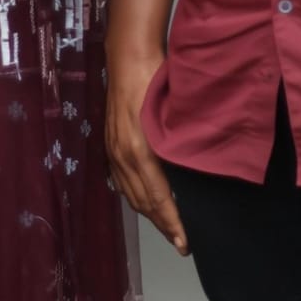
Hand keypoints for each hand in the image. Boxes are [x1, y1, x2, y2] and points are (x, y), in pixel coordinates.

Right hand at [106, 54, 188, 254]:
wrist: (128, 57)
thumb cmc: (156, 78)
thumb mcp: (171, 114)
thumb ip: (177, 146)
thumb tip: (191, 173)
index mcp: (140, 150)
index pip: (158, 197)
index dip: (172, 222)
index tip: (185, 243)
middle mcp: (123, 155)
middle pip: (143, 202)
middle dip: (162, 225)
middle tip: (181, 243)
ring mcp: (113, 149)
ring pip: (130, 194)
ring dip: (148, 214)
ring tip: (166, 226)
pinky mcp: (110, 143)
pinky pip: (121, 180)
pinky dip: (134, 196)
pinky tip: (144, 200)